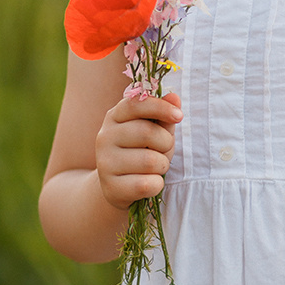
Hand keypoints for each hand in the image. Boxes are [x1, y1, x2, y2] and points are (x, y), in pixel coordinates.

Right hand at [95, 91, 182, 209]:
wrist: (119, 186)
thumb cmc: (141, 152)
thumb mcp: (154, 131)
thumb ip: (163, 115)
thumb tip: (174, 97)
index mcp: (115, 116)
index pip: (136, 104)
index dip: (160, 107)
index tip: (179, 116)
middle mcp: (104, 137)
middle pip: (147, 132)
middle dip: (166, 143)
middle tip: (163, 151)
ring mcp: (105, 162)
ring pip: (150, 161)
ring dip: (162, 165)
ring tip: (155, 168)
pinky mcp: (111, 187)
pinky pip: (147, 185)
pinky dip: (157, 185)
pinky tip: (149, 183)